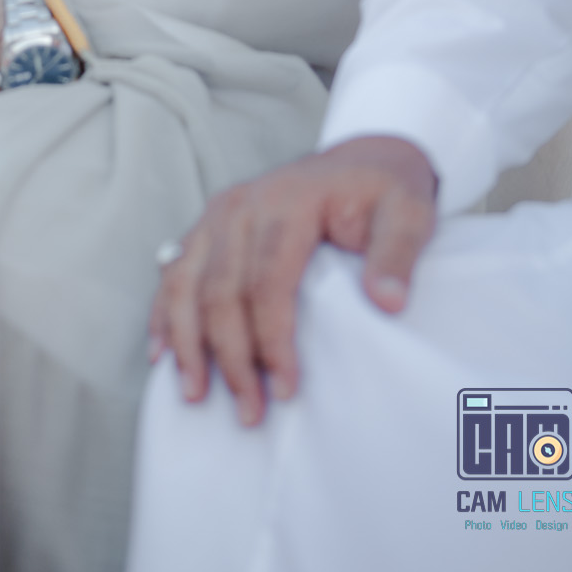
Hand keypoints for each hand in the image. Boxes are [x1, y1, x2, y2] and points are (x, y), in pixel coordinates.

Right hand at [150, 135, 437, 425]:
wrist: (363, 159)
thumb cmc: (386, 191)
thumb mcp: (409, 213)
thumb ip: (398, 253)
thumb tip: (387, 302)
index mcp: (287, 202)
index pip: (267, 282)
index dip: (272, 341)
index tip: (288, 391)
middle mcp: (242, 204)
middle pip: (220, 290)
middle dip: (231, 357)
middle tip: (251, 413)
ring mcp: (221, 213)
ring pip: (185, 282)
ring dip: (187, 341)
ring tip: (195, 393)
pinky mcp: (211, 224)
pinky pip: (175, 269)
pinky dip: (165, 312)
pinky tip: (163, 351)